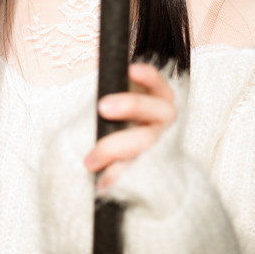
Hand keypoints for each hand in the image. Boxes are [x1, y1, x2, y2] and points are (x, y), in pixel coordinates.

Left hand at [84, 62, 175, 189]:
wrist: (142, 167)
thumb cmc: (123, 128)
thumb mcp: (120, 109)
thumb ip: (114, 98)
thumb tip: (96, 85)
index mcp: (158, 100)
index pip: (157, 83)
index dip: (148, 76)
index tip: (130, 69)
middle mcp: (165, 122)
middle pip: (158, 110)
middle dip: (132, 105)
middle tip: (102, 107)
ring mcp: (163, 146)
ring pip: (147, 143)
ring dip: (115, 148)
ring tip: (89, 161)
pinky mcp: (155, 170)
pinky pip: (140, 173)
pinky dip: (119, 178)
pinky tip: (102, 184)